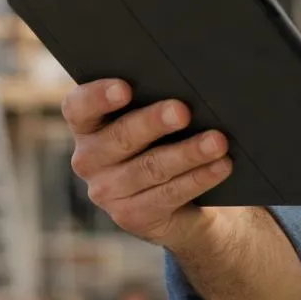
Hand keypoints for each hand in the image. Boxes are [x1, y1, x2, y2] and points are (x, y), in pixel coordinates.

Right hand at [61, 79, 232, 247]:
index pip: (79, 107)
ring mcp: (107, 192)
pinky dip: (198, 178)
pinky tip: (220, 165)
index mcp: (87, 125)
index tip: (125, 88)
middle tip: (182, 111)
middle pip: (120, 137)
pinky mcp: (131, 216)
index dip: (98, 97)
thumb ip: (155, 100)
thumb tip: (187, 83)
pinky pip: (169, 194)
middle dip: (154, 122)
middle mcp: (89, 159)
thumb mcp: (153, 120)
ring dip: (188, 153)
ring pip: (150, 168)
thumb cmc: (164, 140)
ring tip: (217, 141)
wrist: (178, 201)